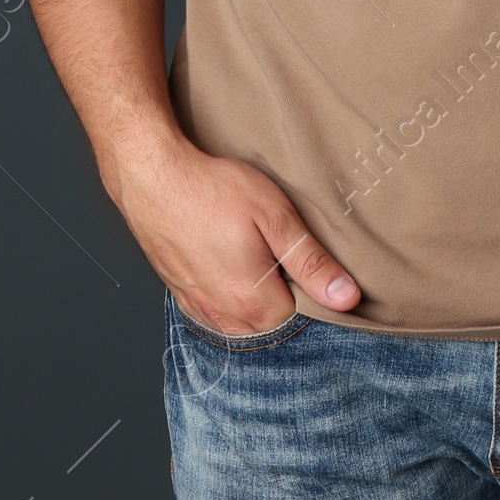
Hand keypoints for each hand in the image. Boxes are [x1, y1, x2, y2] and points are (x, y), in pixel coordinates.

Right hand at [105, 125, 360, 333]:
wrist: (151, 176)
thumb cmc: (212, 189)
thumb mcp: (274, 215)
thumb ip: (311, 262)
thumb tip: (348, 298)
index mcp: (253, 301)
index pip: (300, 317)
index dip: (310, 287)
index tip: (306, 258)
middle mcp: (223, 315)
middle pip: (270, 323)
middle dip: (283, 296)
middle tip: (279, 250)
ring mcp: (199, 307)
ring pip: (242, 321)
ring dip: (254, 297)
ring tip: (255, 254)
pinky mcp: (181, 294)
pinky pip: (216, 312)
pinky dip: (229, 296)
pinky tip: (229, 264)